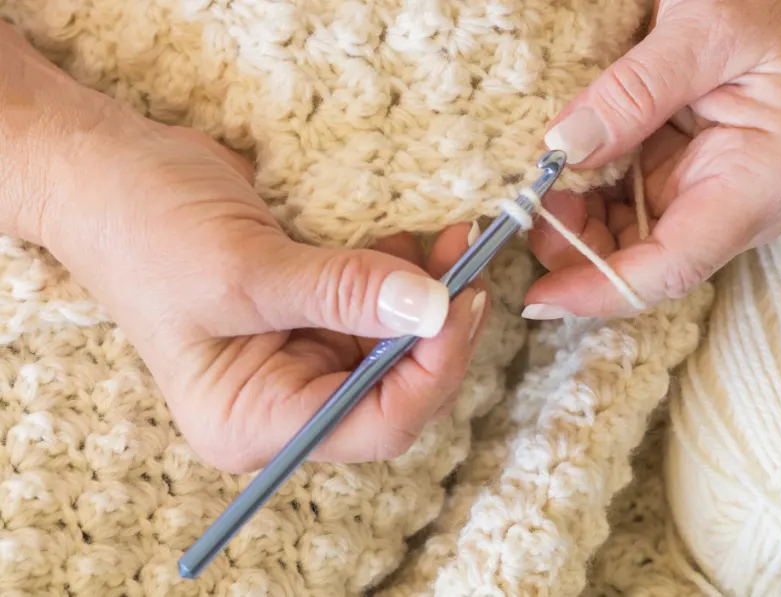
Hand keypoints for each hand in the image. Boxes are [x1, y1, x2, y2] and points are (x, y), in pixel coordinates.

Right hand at [0, 23, 488, 472]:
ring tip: (456, 239)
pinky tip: (421, 237)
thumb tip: (432, 307)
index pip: (373, 426)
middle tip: (469, 267)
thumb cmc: (145, 231)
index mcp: (254, 421)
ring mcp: (303, 352)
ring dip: (433, 296)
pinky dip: (409, 274)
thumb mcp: (242, 271)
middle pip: (397, 387)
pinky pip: (382, 304)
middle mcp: (284, 399)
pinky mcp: (315, 309)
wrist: (109, 171)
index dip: (429, 374)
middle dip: (439, 330)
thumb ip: (339, 291)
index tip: (459, 307)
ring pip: (399, 342)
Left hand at [525, 0, 780, 317]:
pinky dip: (589, 195)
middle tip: (525, 213)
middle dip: (581, 251)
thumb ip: (633, 93)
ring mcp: (716, 187)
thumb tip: (564, 151)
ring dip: (579, 223)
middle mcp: (747, 199)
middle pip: (650, 260)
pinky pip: (630, 202)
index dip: (603, 288)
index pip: (676, 265)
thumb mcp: (700, 31)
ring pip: (632, 237)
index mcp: (768, 178)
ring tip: (538, 184)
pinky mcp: (689, 170)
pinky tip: (560, 172)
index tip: (538, 296)